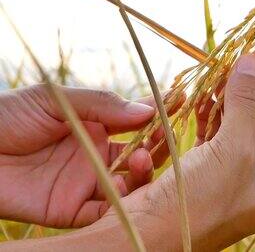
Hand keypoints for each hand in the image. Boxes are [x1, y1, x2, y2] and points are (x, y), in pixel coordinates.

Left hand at [0, 85, 173, 227]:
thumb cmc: (7, 117)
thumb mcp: (56, 99)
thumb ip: (102, 104)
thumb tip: (149, 109)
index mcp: (97, 126)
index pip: (137, 120)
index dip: (159, 113)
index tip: (181, 103)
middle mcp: (98, 155)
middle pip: (142, 154)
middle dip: (159, 146)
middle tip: (165, 137)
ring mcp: (88, 183)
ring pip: (131, 184)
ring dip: (145, 174)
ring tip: (142, 159)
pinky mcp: (74, 210)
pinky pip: (107, 212)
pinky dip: (123, 204)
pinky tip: (126, 188)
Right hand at [121, 54, 254, 250]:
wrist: (143, 237)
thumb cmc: (198, 202)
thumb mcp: (231, 151)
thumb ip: (246, 105)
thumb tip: (253, 62)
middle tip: (243, 61)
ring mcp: (230, 175)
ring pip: (238, 127)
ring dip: (230, 100)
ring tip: (220, 73)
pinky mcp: (202, 171)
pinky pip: (214, 136)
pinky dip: (209, 115)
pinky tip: (201, 98)